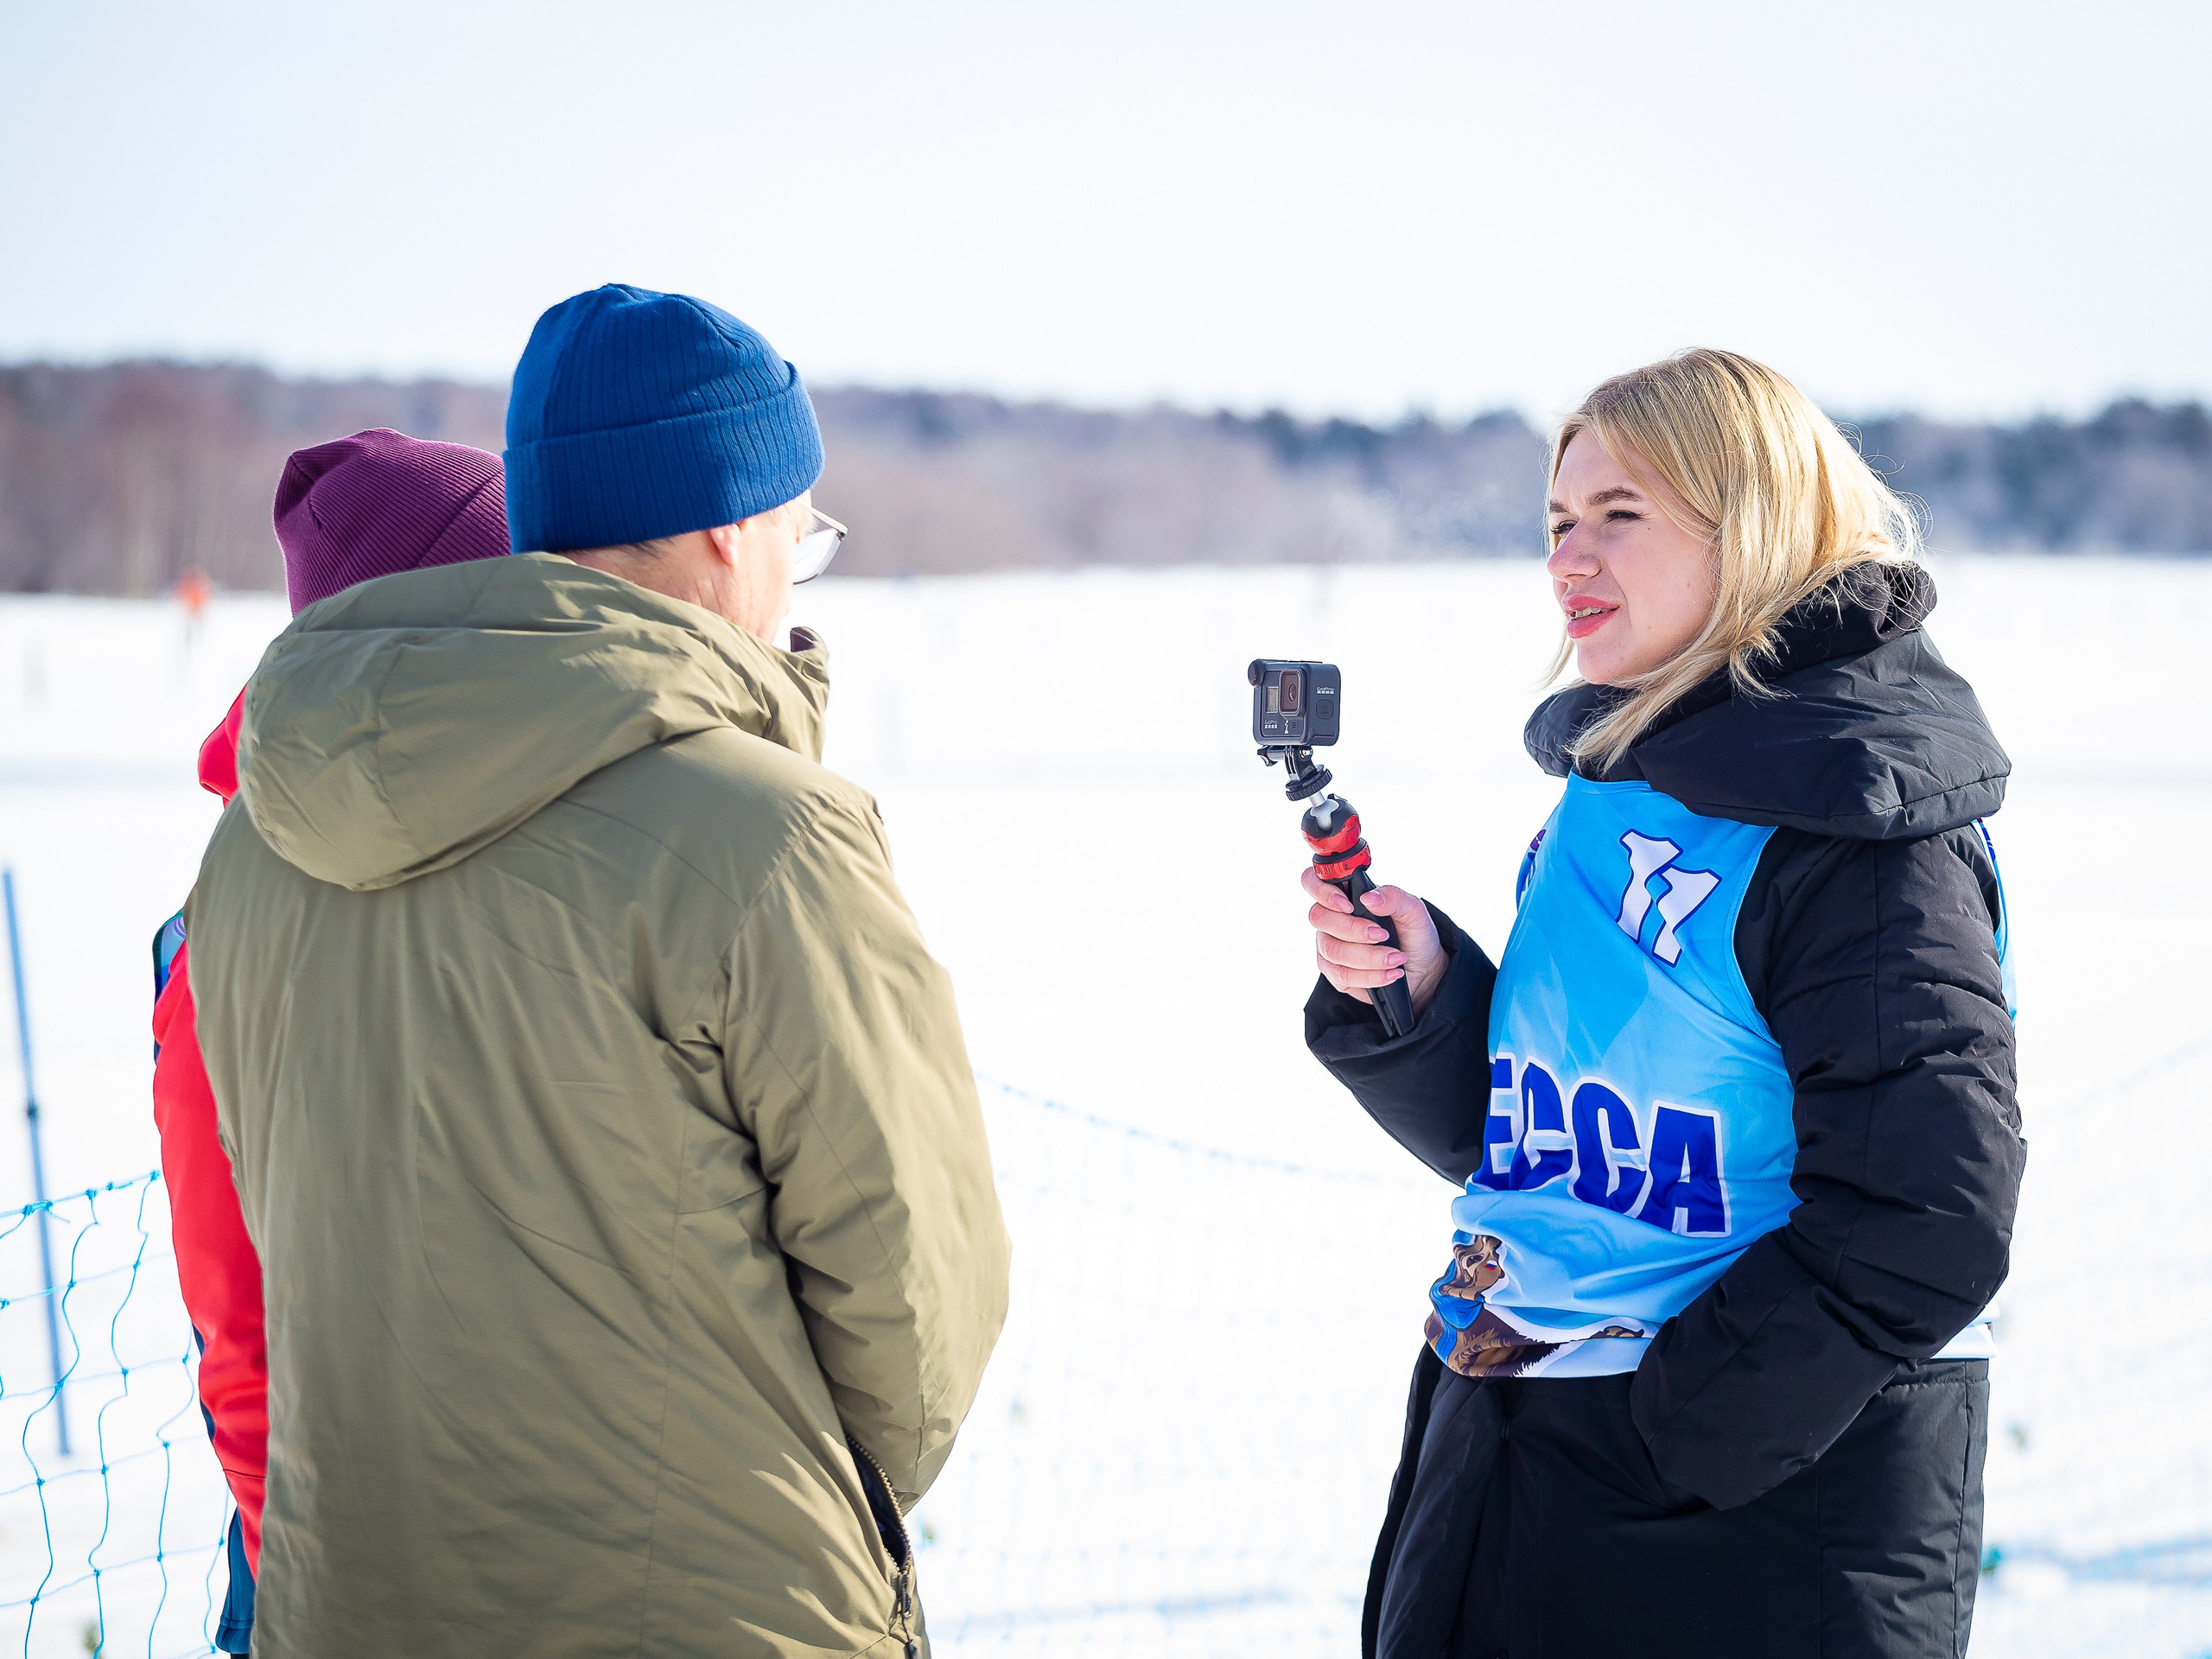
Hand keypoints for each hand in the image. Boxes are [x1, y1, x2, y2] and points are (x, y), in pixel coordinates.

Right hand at [1303, 866, 1447, 1019]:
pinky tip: (1391, 973)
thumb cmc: (1412, 933)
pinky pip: (1342, 975)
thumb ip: (1394, 897)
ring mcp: (1329, 945)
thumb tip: (1369, 898)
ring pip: (1332, 950)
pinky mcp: (1335, 973)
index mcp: (1347, 894)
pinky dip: (1371, 976)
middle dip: (1352, 929)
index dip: (1322, 891)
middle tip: (1383, 934)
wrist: (1422, 967)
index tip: (1348, 905)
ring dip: (1368, 957)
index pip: (1313, 881)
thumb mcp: (1413, 910)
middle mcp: (1332, 918)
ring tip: (1396, 958)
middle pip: (1318, 917)